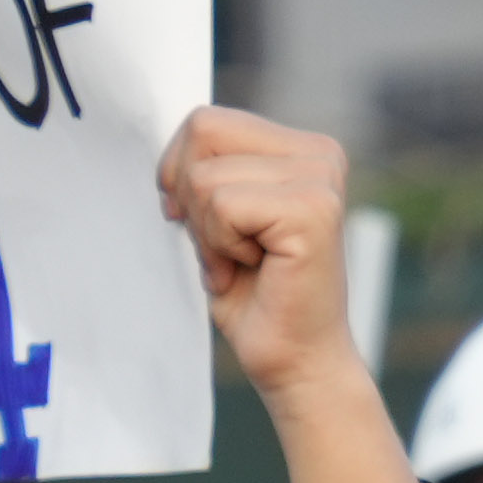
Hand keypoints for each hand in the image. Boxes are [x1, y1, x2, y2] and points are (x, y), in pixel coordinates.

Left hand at [159, 107, 363, 401]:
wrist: (296, 361)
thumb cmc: (254, 294)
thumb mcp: (218, 214)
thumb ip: (205, 167)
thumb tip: (161, 143)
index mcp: (302, 149)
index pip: (206, 121)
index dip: (181, 174)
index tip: (207, 226)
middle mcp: (322, 155)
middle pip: (203, 130)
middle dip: (191, 196)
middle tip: (224, 247)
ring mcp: (322, 181)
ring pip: (206, 177)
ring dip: (208, 233)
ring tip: (241, 263)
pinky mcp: (314, 212)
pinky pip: (223, 206)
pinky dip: (220, 248)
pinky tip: (251, 270)